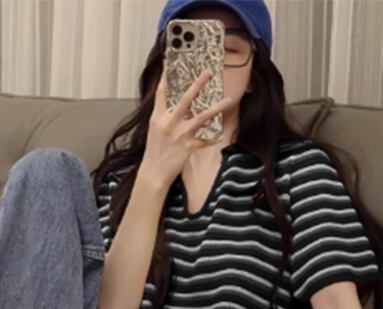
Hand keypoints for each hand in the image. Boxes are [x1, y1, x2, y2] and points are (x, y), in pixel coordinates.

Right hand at [141, 59, 232, 188]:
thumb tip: (175, 106)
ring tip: (228, 100)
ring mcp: (179, 135)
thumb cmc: (154, 152)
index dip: (166, 76)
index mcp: (158, 118)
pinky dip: (213, 138)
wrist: (154, 173)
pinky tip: (221, 135)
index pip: (161, 93)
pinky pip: (204, 140)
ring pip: (201, 117)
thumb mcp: (155, 130)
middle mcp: (169, 124)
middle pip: (185, 99)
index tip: (170, 62)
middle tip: (207, 72)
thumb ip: (164, 117)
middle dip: (197, 84)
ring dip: (216, 108)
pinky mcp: (188, 147)